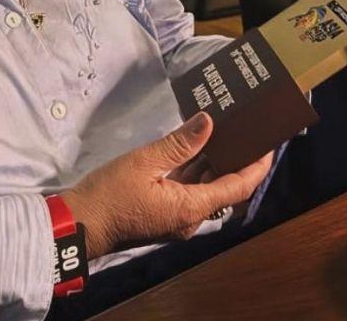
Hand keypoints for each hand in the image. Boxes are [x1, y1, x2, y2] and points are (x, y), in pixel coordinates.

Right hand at [59, 113, 272, 258]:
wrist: (77, 224)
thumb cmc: (109, 195)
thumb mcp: (145, 162)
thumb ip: (180, 143)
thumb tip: (209, 122)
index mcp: (191, 208)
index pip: (237, 187)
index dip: (256, 166)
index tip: (268, 143)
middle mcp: (189, 217)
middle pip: (224, 188)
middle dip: (236, 159)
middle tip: (245, 129)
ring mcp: (175, 217)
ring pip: (205, 188)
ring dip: (214, 162)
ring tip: (225, 131)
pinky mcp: (162, 213)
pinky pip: (187, 190)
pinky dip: (194, 169)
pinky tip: (195, 147)